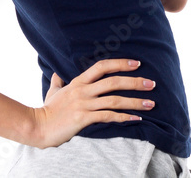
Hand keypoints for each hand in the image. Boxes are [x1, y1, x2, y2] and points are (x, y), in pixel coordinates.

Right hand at [27, 58, 154, 148]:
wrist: (38, 126)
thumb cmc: (47, 110)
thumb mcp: (52, 91)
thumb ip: (57, 81)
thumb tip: (57, 73)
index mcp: (78, 81)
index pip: (102, 67)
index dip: (120, 63)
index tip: (136, 64)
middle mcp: (83, 90)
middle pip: (113, 82)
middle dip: (135, 82)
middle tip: (152, 84)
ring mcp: (84, 104)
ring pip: (114, 100)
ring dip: (135, 102)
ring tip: (151, 103)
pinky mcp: (84, 119)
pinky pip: (108, 116)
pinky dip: (124, 117)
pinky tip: (136, 119)